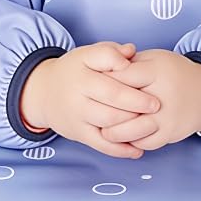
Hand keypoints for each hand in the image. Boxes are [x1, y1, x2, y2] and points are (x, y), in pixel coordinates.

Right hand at [21, 41, 161, 158]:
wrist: (43, 92)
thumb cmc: (74, 71)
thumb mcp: (87, 54)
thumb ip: (110, 52)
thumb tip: (131, 51)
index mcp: (82, 72)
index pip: (110, 77)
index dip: (132, 81)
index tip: (150, 84)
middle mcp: (78, 94)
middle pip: (112, 101)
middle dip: (137, 104)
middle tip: (157, 105)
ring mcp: (77, 116)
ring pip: (108, 123)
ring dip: (132, 125)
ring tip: (151, 123)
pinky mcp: (78, 133)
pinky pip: (101, 145)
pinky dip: (120, 150)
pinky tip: (137, 150)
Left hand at [99, 48, 200, 150]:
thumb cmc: (173, 73)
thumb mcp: (154, 59)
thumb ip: (129, 62)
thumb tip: (102, 69)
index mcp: (156, 72)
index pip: (121, 77)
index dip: (103, 80)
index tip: (91, 83)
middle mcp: (162, 96)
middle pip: (124, 107)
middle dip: (103, 109)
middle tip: (90, 109)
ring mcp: (166, 118)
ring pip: (131, 130)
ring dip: (113, 132)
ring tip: (102, 129)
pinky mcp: (169, 135)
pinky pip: (143, 143)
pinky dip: (129, 142)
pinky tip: (120, 137)